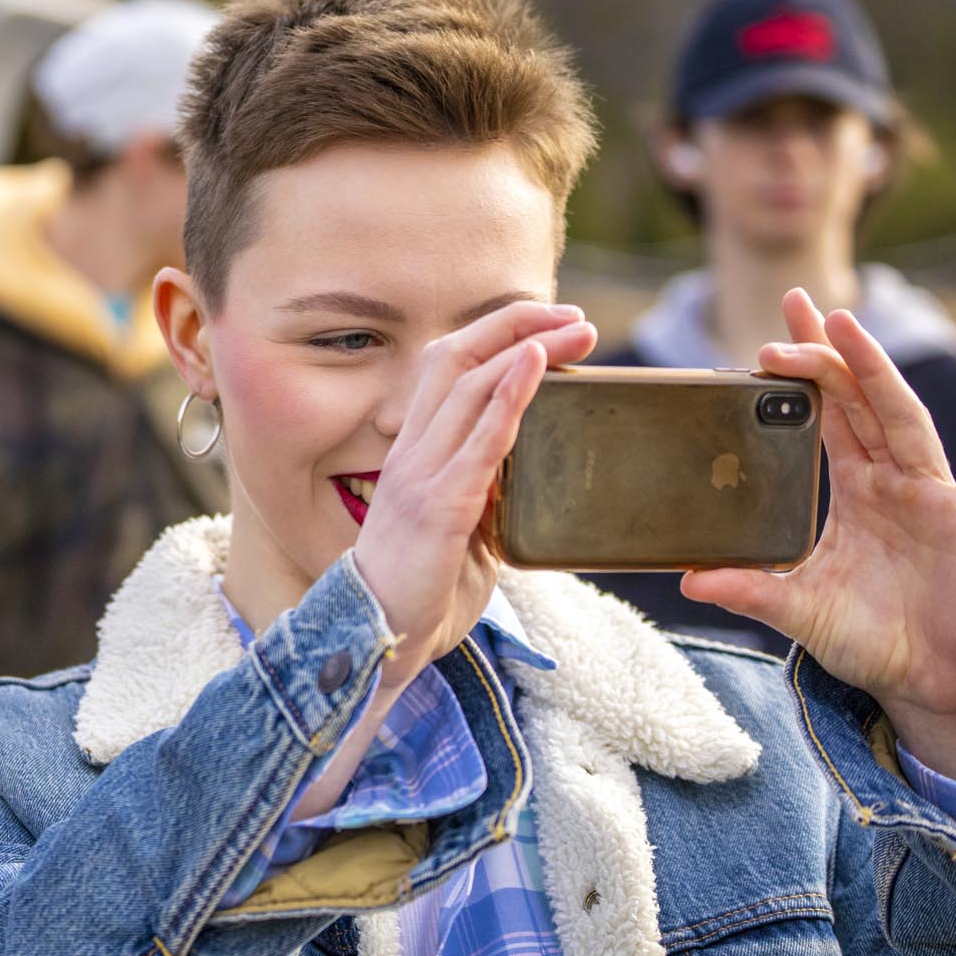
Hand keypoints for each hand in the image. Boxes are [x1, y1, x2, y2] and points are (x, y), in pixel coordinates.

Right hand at [351, 301, 596, 686]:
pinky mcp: (441, 505)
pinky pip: (480, 439)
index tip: (548, 327)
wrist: (379, 639)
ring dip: (529, 349)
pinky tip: (537, 365)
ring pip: (470, 385)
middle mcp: (412, 452)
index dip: (495, 338)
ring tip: (576, 331)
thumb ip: (485, 497)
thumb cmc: (420, 592)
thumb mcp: (460, 530)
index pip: (447, 372)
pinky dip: (511, 395)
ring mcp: (423, 475)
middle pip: (457, 360)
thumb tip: (525, 485)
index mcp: (415, 454)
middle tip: (573, 316)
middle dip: (515, 325)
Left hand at [680, 289, 955, 811]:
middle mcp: (894, 481)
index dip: (802, 375)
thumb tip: (687, 580)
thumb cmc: (867, 638)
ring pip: (901, 418)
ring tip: (848, 323)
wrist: (923, 679)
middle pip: (857, 400)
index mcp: (854, 490)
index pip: (822, 416)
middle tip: (797, 302)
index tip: (769, 339)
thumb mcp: (798, 610)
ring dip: (875, 369)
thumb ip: (750, 591)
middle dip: (829, 352)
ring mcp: (935, 495)